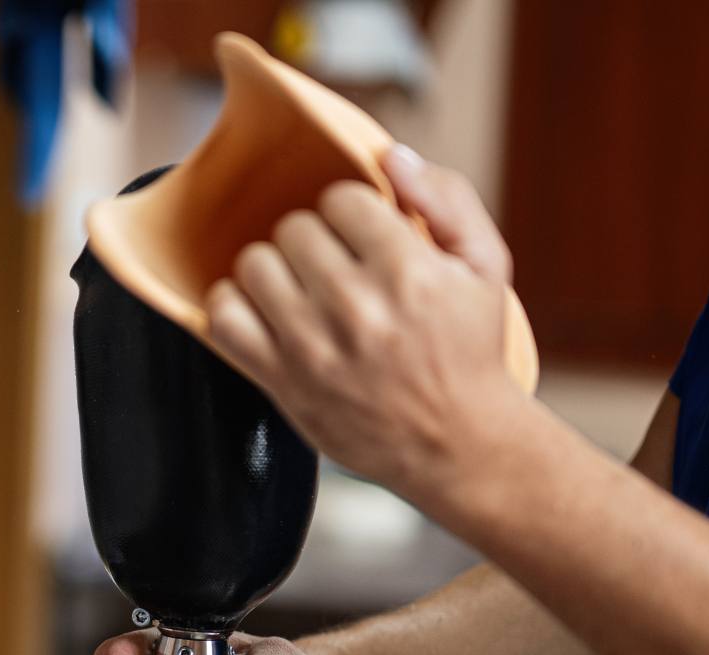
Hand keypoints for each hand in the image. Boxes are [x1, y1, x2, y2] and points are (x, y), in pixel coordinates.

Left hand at [203, 145, 532, 510]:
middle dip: (314, 240)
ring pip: (255, 265)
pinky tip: (263, 310)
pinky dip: (234, 304)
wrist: (454, 443)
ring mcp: (311, 347)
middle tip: (333, 266)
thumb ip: (447, 199)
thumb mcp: (486, 267)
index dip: (351, 212)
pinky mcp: (280, 380)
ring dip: (274, 269)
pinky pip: (223, 318)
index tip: (362, 236)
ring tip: (300, 288)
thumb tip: (392, 156)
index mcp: (408, 271)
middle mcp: (356, 307)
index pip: (341, 199)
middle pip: (294, 229)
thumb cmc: (469, 350)